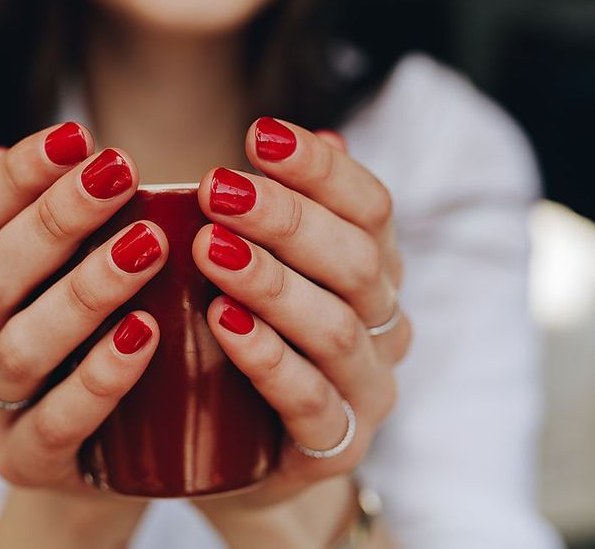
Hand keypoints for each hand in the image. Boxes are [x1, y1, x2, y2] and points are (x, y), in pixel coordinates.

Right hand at [0, 123, 162, 539]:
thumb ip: (54, 220)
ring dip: (84, 291)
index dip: (16, 177)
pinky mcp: (26, 463)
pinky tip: (145, 336)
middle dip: (55, 220)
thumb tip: (32, 149)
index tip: (78, 136)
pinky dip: (99, 379)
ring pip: (21, 348)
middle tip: (120, 173)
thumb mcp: (71, 273)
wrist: (108, 457)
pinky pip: (54, 424)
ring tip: (148, 247)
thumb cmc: (95, 340)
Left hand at [192, 118, 410, 515]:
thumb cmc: (246, 347)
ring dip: (271, 282)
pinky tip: (223, 323)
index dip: (321, 168)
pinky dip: (268, 358)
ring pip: (334, 327)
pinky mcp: (333, 447)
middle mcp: (384, 327)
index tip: (258, 135)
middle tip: (217, 189)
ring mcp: (366, 390)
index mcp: (376, 272)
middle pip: (355, 261)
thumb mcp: (266, 273)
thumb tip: (307, 136)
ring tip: (210, 247)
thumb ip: (286, 214)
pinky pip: (310, 400)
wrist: (239, 460)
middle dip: (286, 219)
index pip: (371, 207)